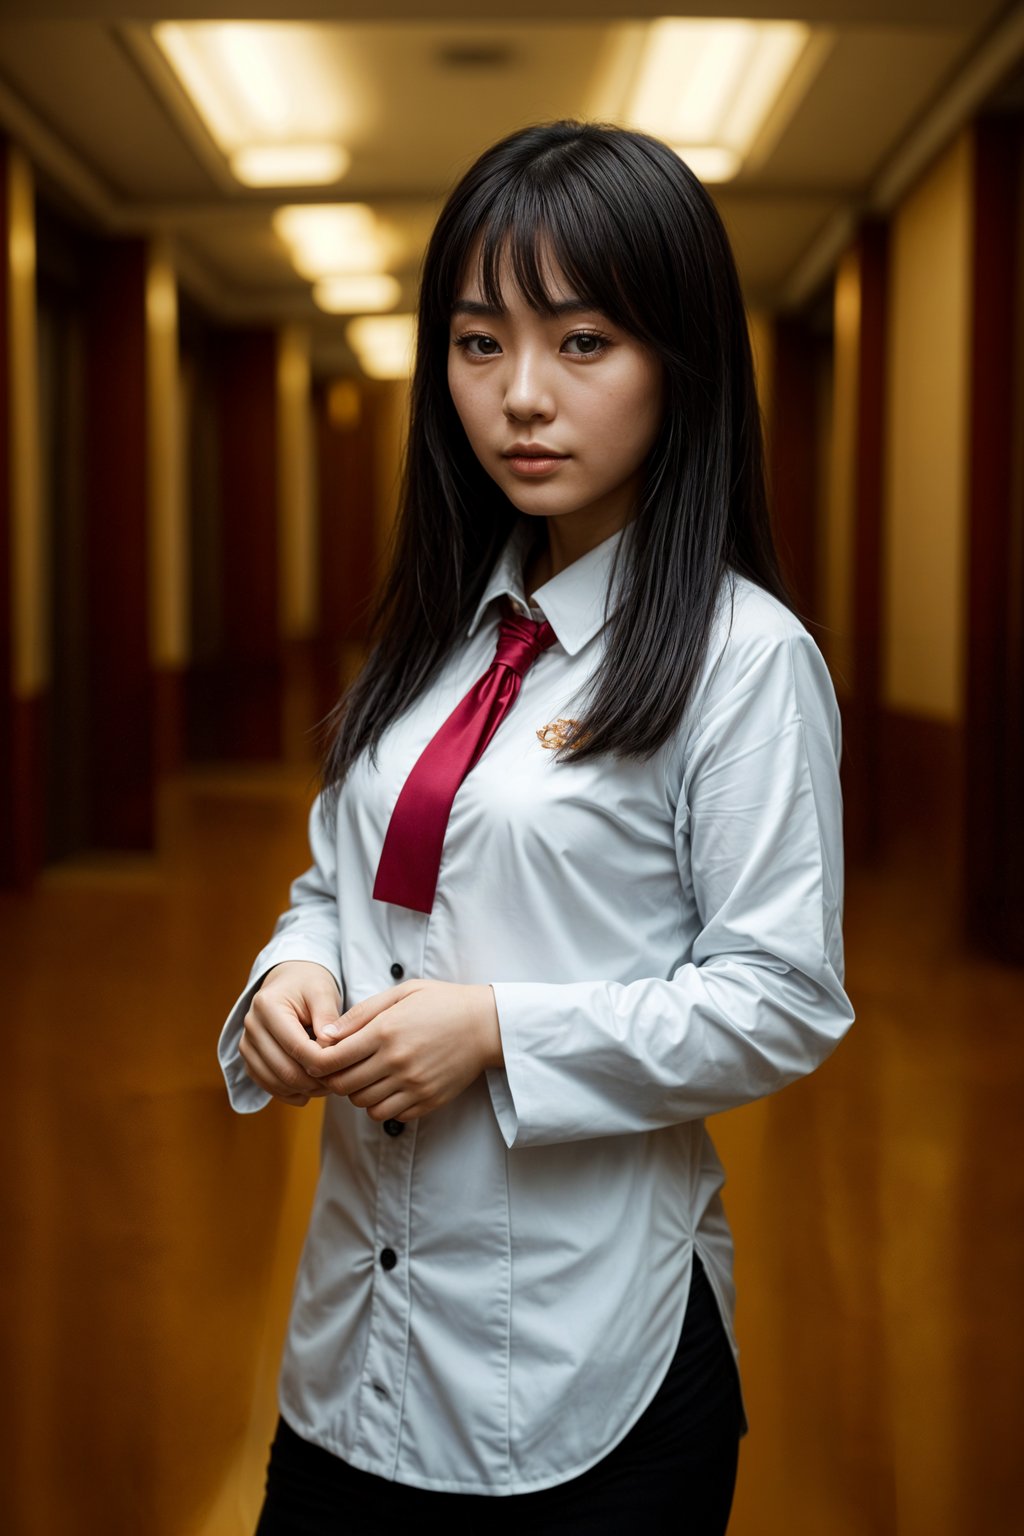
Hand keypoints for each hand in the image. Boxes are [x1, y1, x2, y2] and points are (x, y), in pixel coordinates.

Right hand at [239, 960, 342, 1106]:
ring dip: (303, 1090)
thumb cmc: (309, 984)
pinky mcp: (249, 1058)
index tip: (344, 1066)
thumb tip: (329, 1048)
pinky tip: (310, 1090)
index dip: (323, 1063)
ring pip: (275, 1082)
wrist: (289, 981)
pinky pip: (267, 1086)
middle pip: (284, 1070)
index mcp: (268, 1006)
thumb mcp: (323, 992)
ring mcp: (247, 1044)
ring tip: (328, 1085)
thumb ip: (327, 1018)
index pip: (297, 1047)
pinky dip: (290, 1093)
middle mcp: (252, 1026)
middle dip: (314, 1082)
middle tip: (339, 1082)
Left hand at [299, 979, 501, 1122]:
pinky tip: (389, 1087)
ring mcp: (413, 1084)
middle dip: (335, 1079)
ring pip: (364, 1104)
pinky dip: (382, 1105)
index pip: (332, 1060)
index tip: (320, 1058)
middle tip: (342, 1068)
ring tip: (368, 1076)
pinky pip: (390, 1115)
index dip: (317, 1063)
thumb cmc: (441, 1003)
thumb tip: (326, 1036)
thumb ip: (361, 1014)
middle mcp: (396, 1061)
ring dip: (358, 1093)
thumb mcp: (401, 994)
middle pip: (344, 1086)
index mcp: (385, 1032)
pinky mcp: (427, 1100)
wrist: (486, 1025)